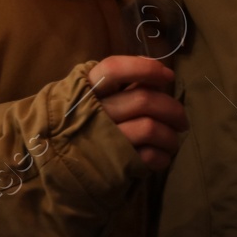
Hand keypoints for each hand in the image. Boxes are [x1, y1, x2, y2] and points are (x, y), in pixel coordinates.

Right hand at [87, 56, 187, 170]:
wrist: (54, 171)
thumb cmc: (80, 126)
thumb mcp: (89, 98)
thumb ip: (117, 82)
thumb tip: (153, 65)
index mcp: (86, 91)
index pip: (113, 69)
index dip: (145, 68)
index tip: (168, 76)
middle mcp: (93, 113)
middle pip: (143, 100)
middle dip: (172, 108)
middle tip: (182, 120)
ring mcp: (102, 140)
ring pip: (150, 128)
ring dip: (170, 135)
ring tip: (173, 141)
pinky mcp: (110, 165)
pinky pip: (148, 156)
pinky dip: (162, 156)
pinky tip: (162, 157)